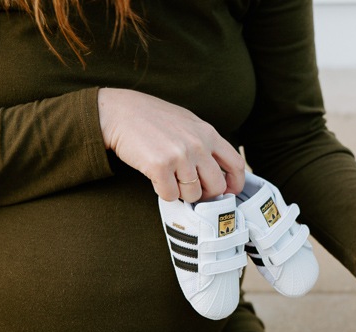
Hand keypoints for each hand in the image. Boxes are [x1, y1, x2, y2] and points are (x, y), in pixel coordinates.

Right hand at [97, 88, 245, 201]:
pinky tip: (156, 179)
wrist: (119, 112)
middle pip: (216, 186)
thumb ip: (205, 143)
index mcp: (208, 133)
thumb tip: (218, 172)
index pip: (236, 165)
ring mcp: (180, 156)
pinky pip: (170, 195)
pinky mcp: (160, 167)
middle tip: (191, 189)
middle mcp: (198, 145)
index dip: (235, 184)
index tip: (228, 192)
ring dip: (181, 193)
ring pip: (193, 194)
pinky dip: (163, 192)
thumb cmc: (152, 118)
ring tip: (169, 178)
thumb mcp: (187, 123)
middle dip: (205, 193)